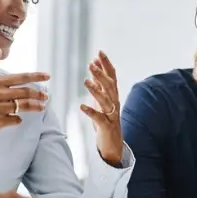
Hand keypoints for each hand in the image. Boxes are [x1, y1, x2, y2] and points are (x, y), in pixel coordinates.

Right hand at [0, 50, 49, 156]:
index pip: (20, 77)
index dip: (36, 77)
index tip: (47, 76)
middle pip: (25, 92)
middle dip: (39, 94)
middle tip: (46, 96)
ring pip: (23, 106)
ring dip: (35, 107)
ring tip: (41, 107)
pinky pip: (15, 120)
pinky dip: (18, 119)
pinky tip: (17, 119)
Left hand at [80, 51, 122, 166]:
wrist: (113, 144)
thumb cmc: (106, 120)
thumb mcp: (102, 99)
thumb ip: (99, 84)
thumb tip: (94, 66)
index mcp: (113, 95)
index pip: (112, 76)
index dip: (106, 64)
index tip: (99, 52)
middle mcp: (114, 103)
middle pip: (110, 85)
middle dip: (101, 74)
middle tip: (91, 64)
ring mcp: (111, 114)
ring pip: (105, 100)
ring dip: (96, 90)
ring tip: (86, 82)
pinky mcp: (106, 126)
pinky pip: (99, 118)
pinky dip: (91, 111)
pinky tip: (82, 106)